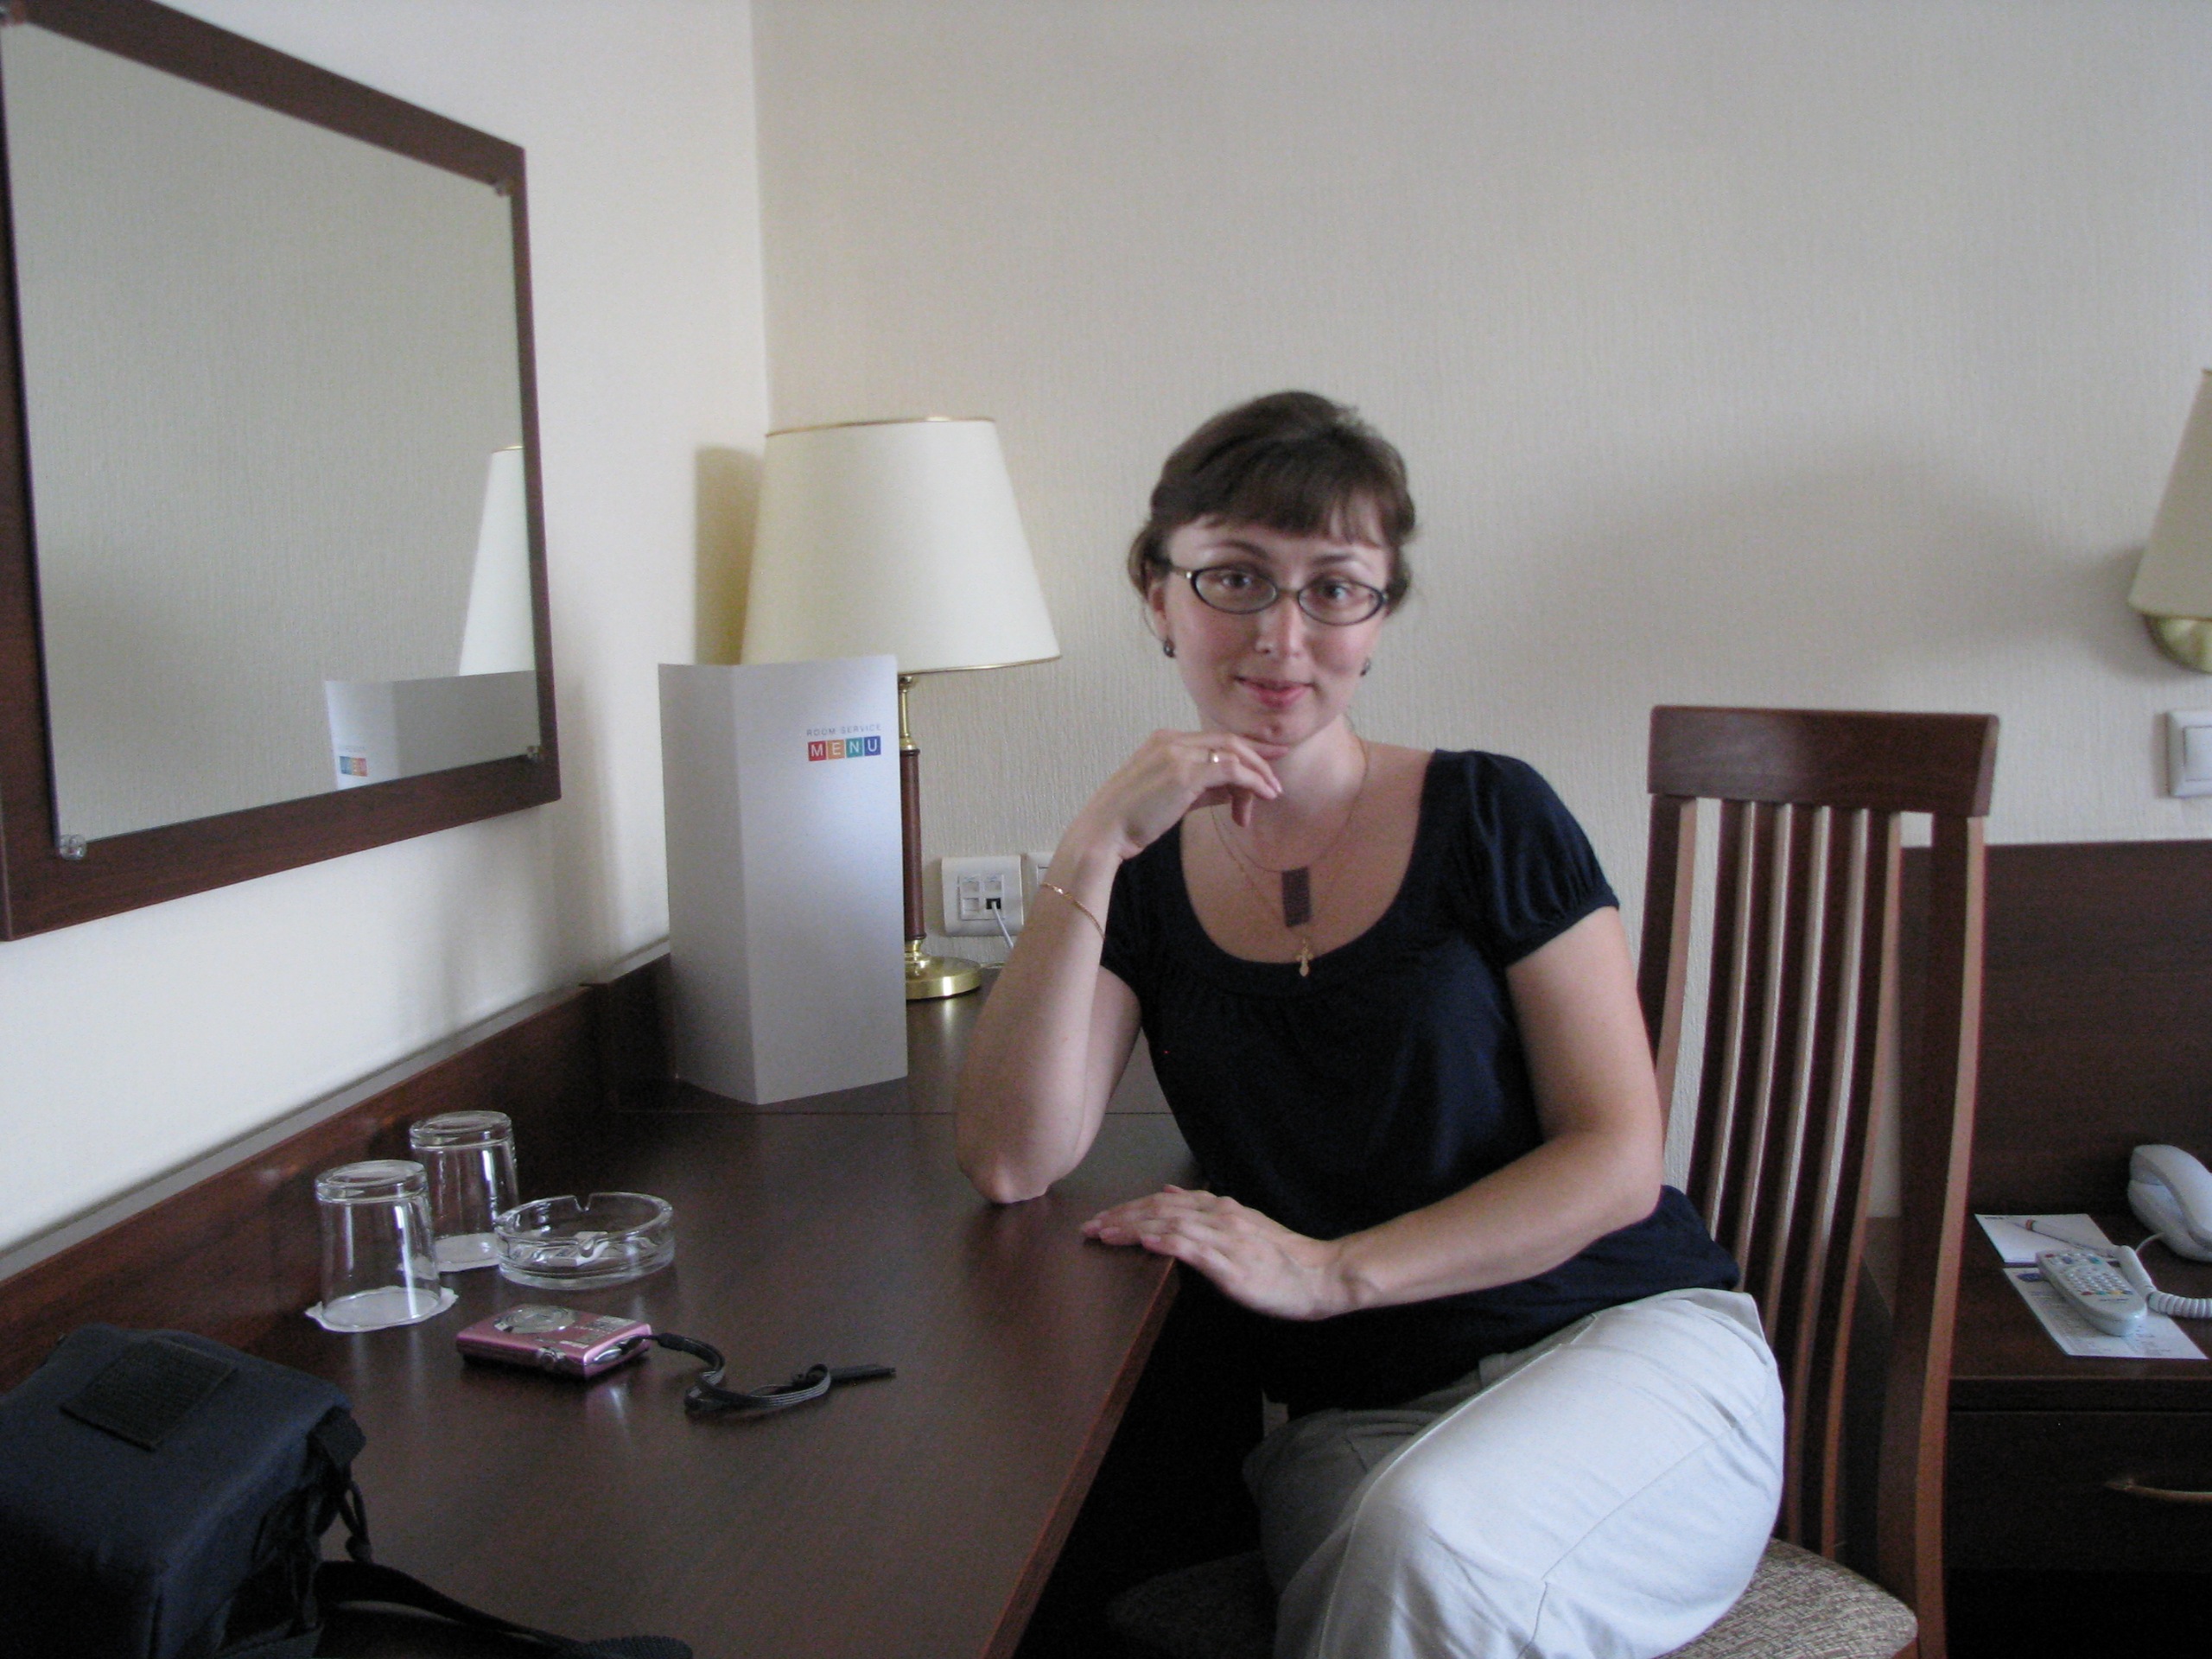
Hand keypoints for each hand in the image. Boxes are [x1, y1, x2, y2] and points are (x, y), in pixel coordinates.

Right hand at [1072, 731, 1283, 867]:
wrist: (1104, 831)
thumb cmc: (1131, 820)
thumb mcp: (1171, 797)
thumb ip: (1202, 789)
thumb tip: (1234, 790)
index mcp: (1164, 741)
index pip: (1215, 740)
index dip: (1246, 749)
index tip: (1267, 760)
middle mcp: (1172, 740)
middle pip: (1229, 741)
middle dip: (1259, 758)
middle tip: (1277, 779)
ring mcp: (1177, 753)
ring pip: (1234, 753)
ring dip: (1258, 774)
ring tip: (1270, 795)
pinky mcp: (1185, 773)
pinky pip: (1232, 770)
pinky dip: (1252, 781)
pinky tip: (1262, 795)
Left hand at [1082, 1187, 1350, 1320]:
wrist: (1321, 1274)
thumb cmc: (1283, 1257)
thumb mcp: (1242, 1223)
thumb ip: (1204, 1209)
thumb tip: (1169, 1192)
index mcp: (1219, 1209)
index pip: (1163, 1203)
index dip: (1129, 1209)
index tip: (1101, 1218)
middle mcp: (1219, 1217)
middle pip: (1159, 1212)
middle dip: (1120, 1218)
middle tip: (1088, 1228)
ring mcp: (1225, 1239)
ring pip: (1170, 1227)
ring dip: (1133, 1229)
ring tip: (1103, 1233)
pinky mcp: (1232, 1265)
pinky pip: (1195, 1250)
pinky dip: (1168, 1243)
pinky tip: (1147, 1243)